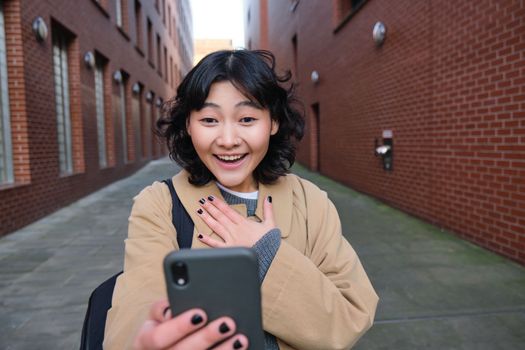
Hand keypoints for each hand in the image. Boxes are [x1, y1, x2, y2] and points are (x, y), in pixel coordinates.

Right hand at [133, 299, 247, 349]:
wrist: (166, 347)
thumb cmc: (163, 327)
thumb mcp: (156, 316)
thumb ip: (161, 309)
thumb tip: (171, 310)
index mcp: (144, 342)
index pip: (157, 338)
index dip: (179, 327)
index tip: (200, 314)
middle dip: (206, 338)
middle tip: (228, 323)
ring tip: (240, 339)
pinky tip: (238, 349)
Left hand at [196, 195, 274, 247]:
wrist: (268, 257)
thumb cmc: (268, 242)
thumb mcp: (270, 223)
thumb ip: (268, 210)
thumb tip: (268, 198)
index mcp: (244, 223)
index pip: (228, 210)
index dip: (219, 203)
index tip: (211, 198)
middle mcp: (235, 230)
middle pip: (220, 216)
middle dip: (210, 208)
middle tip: (202, 201)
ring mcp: (231, 239)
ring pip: (216, 227)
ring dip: (207, 219)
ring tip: (199, 212)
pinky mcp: (229, 249)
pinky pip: (216, 244)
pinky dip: (207, 240)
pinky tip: (200, 235)